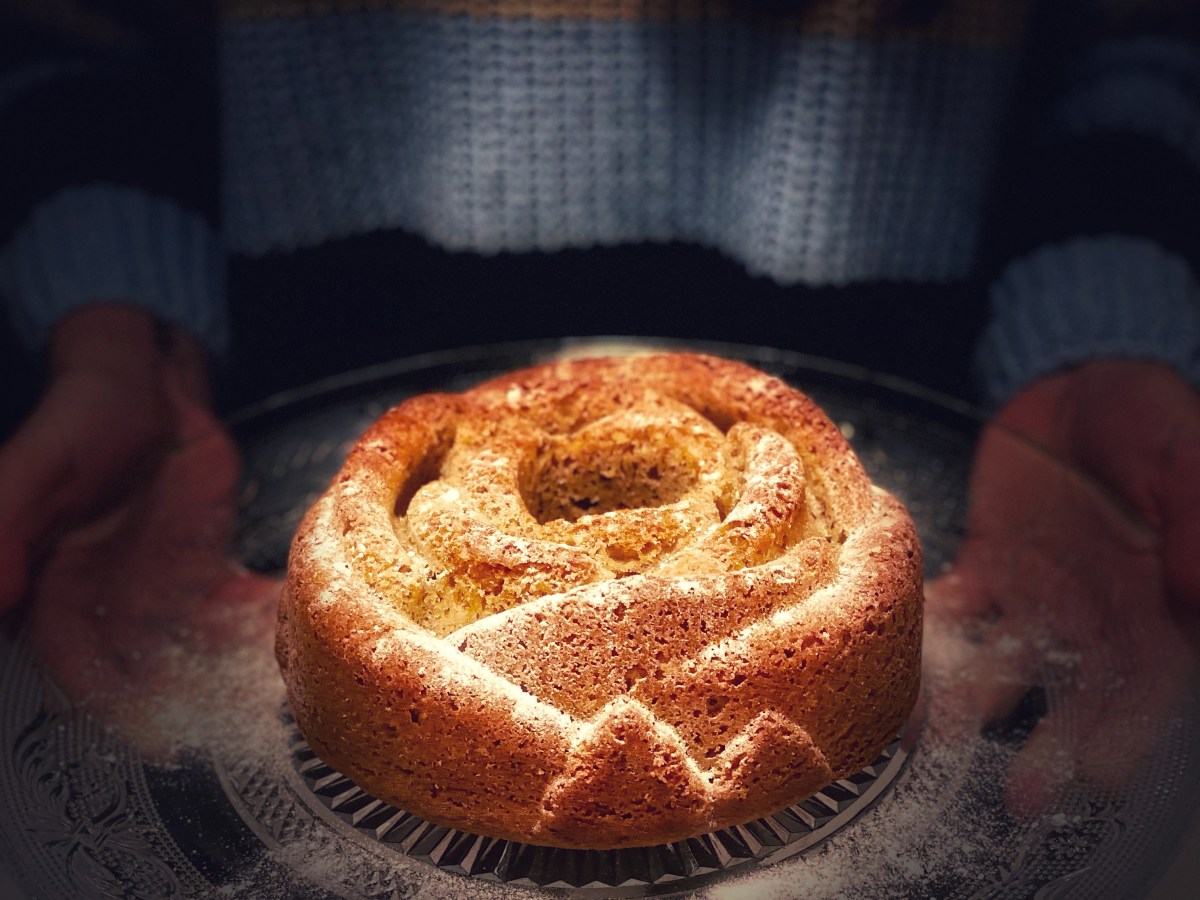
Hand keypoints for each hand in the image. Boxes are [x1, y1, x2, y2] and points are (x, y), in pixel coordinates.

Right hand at [0, 305, 279, 755]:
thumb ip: (7, 528)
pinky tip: (303, 642)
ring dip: (236, 684)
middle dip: (193, 713)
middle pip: (151, 681)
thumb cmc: (76, 424)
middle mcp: (111, 610)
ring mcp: (163, 594)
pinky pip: (238, 611)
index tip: (167, 745)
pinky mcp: (207, 570)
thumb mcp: (33, 470)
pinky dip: (265, 629)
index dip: (120, 714)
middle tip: (247, 739)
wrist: (138, 388)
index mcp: (56, 601)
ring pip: (199, 657)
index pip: (83, 675)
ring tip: (283, 706)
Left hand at [928, 360, 1199, 817]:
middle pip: (1075, 695)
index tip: (1098, 773)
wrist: (1085, 383)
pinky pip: (957, 607)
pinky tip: (898, 658)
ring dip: (972, 703)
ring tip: (936, 739)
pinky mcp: (986, 565)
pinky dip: (930, 633)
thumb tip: (1195, 595)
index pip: (1149, 685)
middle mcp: (1097, 617)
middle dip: (1049, 746)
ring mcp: (1037, 596)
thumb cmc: (1151, 421)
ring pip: (1006, 663)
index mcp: (1159, 606)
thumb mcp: (1185, 459)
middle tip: (1019, 794)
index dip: (1127, 731)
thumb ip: (1194, 520)